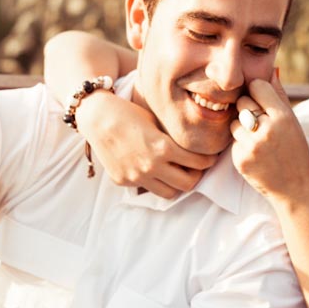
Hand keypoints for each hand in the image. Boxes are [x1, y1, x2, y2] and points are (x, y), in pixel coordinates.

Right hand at [75, 92, 216, 196]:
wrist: (98, 117)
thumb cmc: (129, 114)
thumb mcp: (157, 123)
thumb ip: (172, 140)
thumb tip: (191, 151)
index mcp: (164, 148)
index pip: (198, 163)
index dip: (208, 161)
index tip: (210, 158)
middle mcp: (151, 166)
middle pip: (188, 184)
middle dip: (196, 176)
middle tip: (195, 169)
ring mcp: (136, 176)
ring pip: (169, 193)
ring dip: (175, 184)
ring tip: (175, 173)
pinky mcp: (123, 181)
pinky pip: (147, 188)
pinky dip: (153, 181)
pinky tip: (153, 170)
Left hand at [230, 72, 308, 200]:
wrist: (294, 187)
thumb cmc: (295, 150)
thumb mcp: (293, 122)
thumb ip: (279, 95)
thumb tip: (272, 69)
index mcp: (283, 117)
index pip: (258, 86)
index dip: (258, 91)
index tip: (262, 100)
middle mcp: (266, 129)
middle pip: (242, 101)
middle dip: (248, 108)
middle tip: (260, 122)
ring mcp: (252, 146)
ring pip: (234, 121)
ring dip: (242, 127)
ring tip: (258, 140)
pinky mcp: (240, 159)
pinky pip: (233, 140)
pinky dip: (241, 144)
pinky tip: (255, 154)